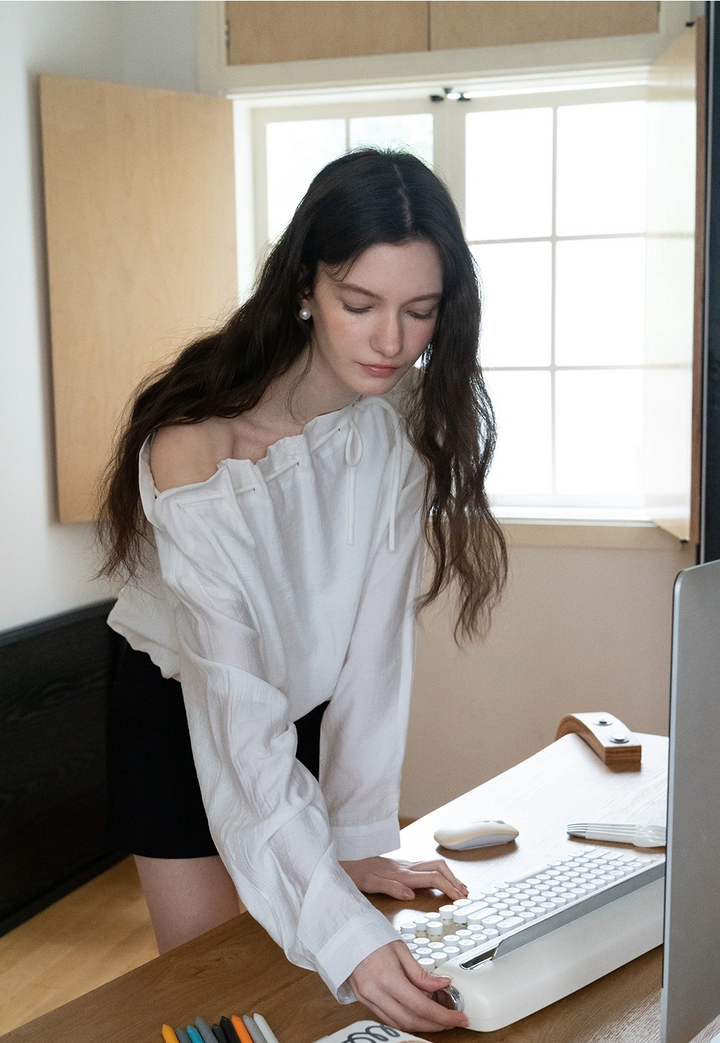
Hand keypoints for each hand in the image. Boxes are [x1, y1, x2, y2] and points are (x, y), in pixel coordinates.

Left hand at [339, 856, 467, 900]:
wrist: (347, 861)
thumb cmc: (358, 874)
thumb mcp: (370, 884)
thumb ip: (391, 888)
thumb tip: (410, 895)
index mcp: (403, 874)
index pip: (433, 878)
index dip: (449, 887)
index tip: (460, 898)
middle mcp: (407, 867)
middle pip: (439, 868)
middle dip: (455, 880)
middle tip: (465, 895)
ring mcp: (406, 865)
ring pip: (435, 865)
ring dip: (450, 876)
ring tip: (460, 888)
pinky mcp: (403, 866)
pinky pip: (428, 867)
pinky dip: (440, 874)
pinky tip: (441, 881)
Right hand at [347, 940, 467, 1030]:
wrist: (343, 933)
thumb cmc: (371, 935)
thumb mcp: (400, 948)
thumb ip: (421, 972)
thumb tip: (443, 984)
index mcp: (388, 977)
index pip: (421, 1007)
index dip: (443, 1017)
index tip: (459, 1018)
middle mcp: (376, 993)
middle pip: (411, 1021)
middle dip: (435, 1026)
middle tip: (451, 1021)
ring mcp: (367, 999)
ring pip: (398, 1024)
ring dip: (421, 1026)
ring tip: (437, 1018)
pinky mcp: (363, 1000)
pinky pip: (387, 1019)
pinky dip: (404, 1020)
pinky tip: (416, 1015)